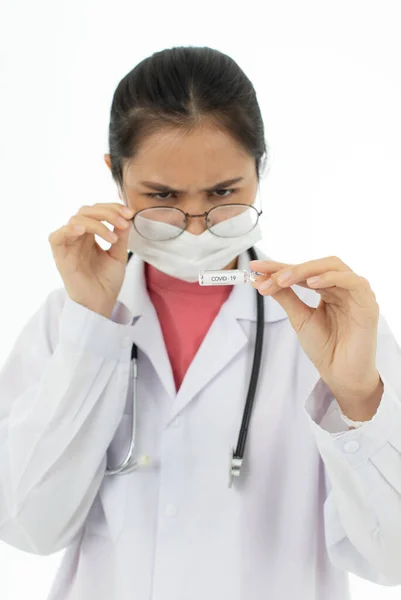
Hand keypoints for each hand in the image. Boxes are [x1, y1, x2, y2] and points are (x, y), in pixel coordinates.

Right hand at [49, 202, 134, 317]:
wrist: (101, 303)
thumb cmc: (107, 282)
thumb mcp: (118, 255)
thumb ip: (121, 236)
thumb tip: (128, 216)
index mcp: (91, 235)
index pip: (98, 211)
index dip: (113, 208)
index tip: (130, 214)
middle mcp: (78, 237)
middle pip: (87, 210)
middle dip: (108, 212)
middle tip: (124, 222)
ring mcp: (69, 245)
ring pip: (76, 219)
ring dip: (97, 223)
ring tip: (113, 238)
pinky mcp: (60, 256)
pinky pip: (57, 236)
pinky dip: (70, 229)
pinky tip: (85, 231)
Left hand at [250, 256, 380, 404]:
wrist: (340, 374)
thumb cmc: (324, 348)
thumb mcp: (299, 318)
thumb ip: (286, 297)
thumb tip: (263, 279)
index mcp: (328, 289)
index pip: (302, 272)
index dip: (278, 267)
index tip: (255, 267)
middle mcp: (342, 287)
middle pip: (316, 265)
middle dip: (289, 268)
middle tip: (266, 276)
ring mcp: (356, 293)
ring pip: (332, 267)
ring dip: (304, 271)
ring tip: (282, 280)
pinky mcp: (367, 303)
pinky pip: (352, 282)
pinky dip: (331, 278)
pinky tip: (312, 284)